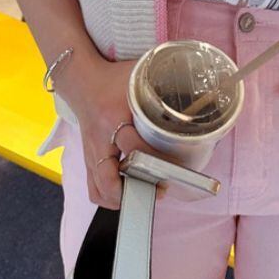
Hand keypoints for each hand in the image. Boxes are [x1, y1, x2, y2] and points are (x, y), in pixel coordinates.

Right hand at [56, 51, 174, 209]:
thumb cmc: (113, 79)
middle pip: (110, 178)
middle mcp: (99, 140)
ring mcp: (90, 153)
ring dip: (122, 198)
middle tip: (160, 190)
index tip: (177, 167)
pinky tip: (128, 193)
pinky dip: (110, 197)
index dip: (158, 161)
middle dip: (136, 190)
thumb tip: (197, 97)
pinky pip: (94, 188)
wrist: (82, 80)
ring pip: (99, 189)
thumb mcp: (139, 79)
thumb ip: (165, 87)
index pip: (136, 148)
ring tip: (145, 195)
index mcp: (112, 118)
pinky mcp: (88, 159)